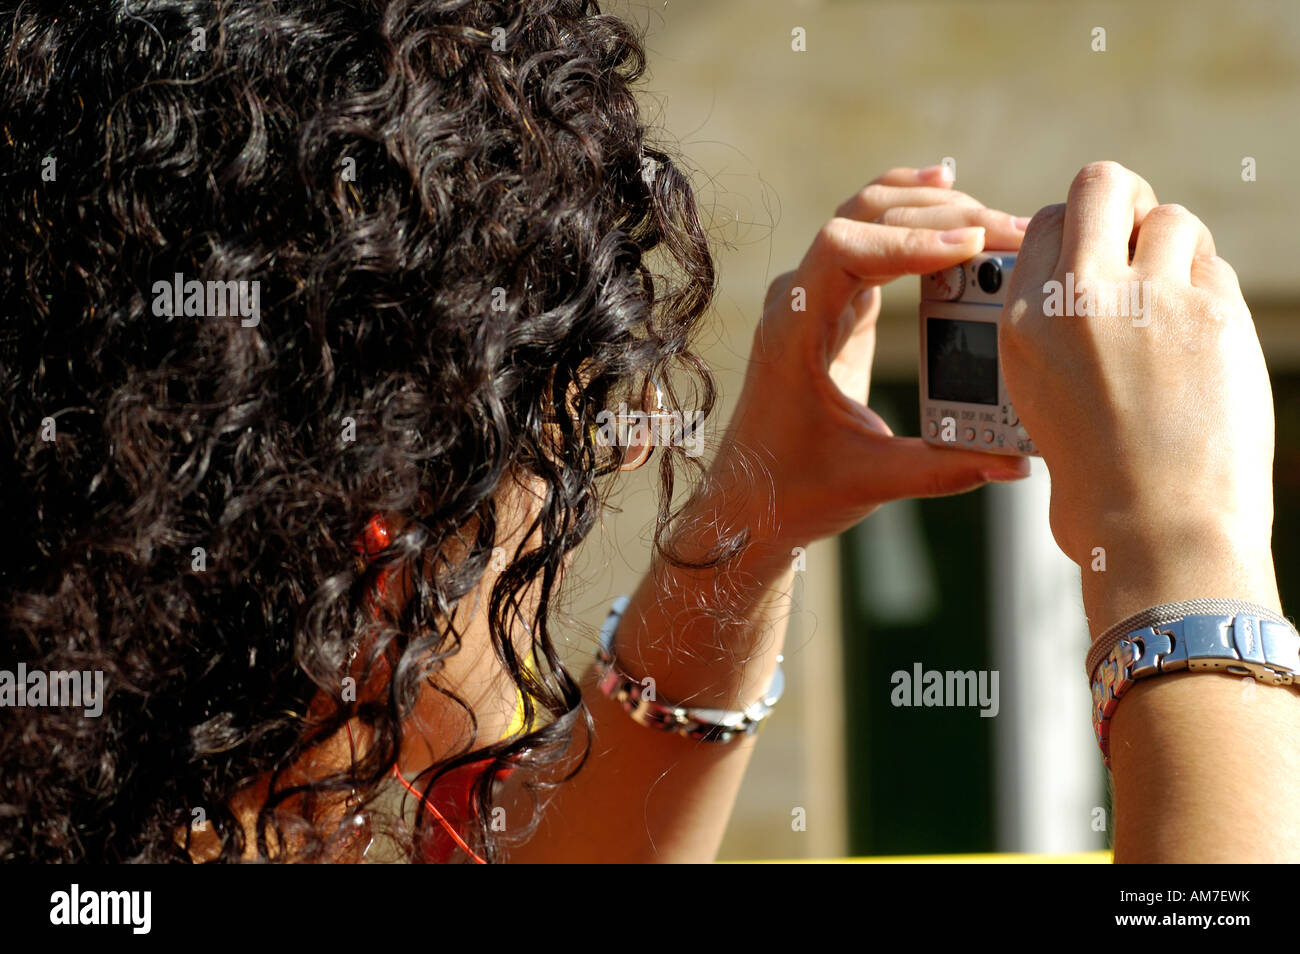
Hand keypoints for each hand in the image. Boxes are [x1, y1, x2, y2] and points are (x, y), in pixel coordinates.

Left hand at [707, 165, 1031, 566]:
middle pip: (863, 219)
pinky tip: (947, 192)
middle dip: (939, 215)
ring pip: (867, 220)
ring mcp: (814, 298)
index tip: (970, 245)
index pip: (843, 250)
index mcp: (793, 331)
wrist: (749, 499)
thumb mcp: (870, 481)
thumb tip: (1017, 461)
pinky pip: (871, 243)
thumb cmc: (794, 489)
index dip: (907, 239)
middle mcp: (798, 301)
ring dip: (931, 210)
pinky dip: (910, 218)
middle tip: (1011, 230)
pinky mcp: (835, 308)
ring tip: (998, 217)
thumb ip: (942, 468)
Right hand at [1001, 160, 1279, 628]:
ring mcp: (1148, 299)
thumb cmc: (1098, 481)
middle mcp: (1078, 297)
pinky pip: (1215, 268)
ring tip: (1175, 307)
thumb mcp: (1039, 399)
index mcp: (1023, 323)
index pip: (1047, 223)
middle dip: (1125, 199)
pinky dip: (1211, 293)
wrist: (1156, 531)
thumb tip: (1089, 274)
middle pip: (1103, 184)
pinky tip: (1203, 344)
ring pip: (1172, 220)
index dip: (1078, 232)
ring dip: (1176, 252)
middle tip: (1138, 235)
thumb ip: (1058, 329)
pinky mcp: (1214, 312)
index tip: (1095, 254)